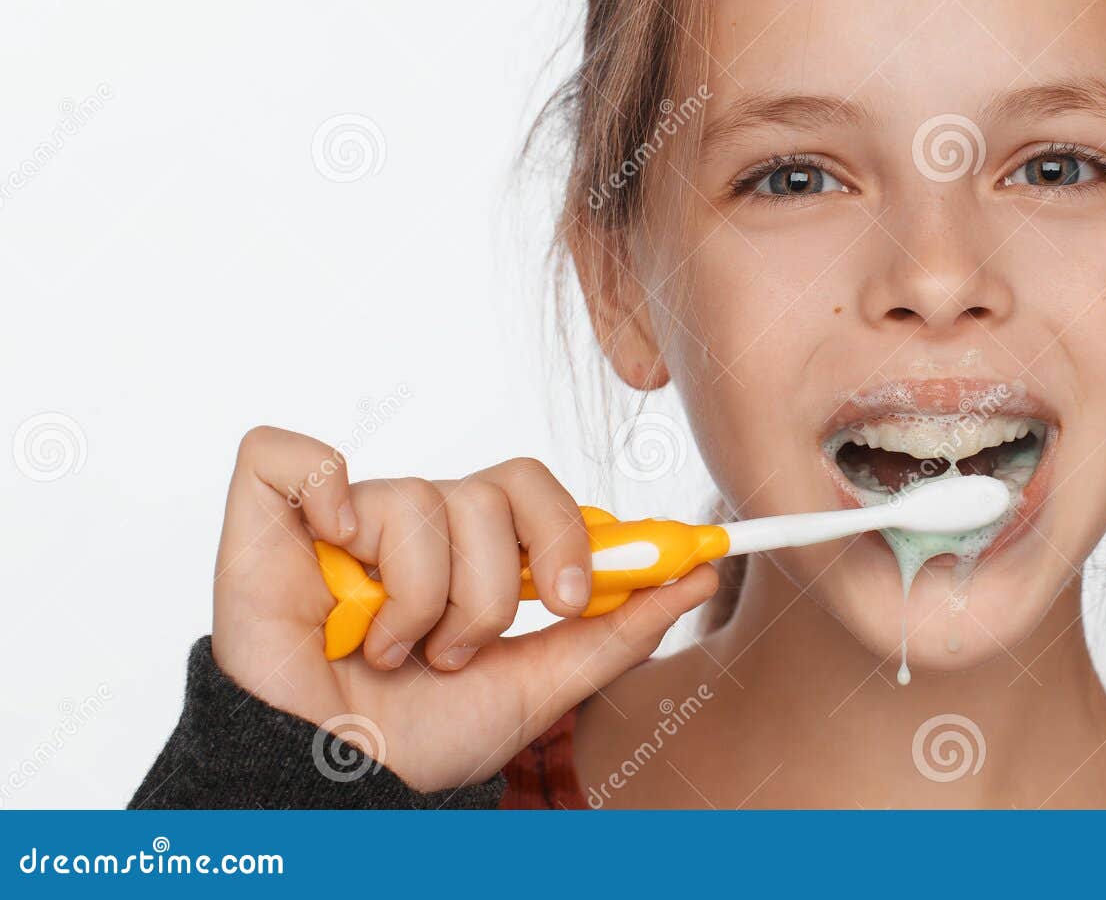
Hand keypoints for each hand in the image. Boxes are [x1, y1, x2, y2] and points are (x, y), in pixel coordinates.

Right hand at [209, 426, 716, 792]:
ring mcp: (340, 520)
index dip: (566, 532)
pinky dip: (316, 489)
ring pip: (417, 500)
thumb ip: (616, 631)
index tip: (579, 596)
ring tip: (389, 651)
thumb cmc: (418, 740)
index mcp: (470, 553)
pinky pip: (290, 457)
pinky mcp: (265, 519)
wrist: (333, 792)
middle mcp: (411, 527)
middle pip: (488, 492)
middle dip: (494, 585)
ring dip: (417, 601)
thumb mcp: (538, 687)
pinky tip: (330, 551)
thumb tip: (697, 575)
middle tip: (466, 647)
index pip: (532, 491)